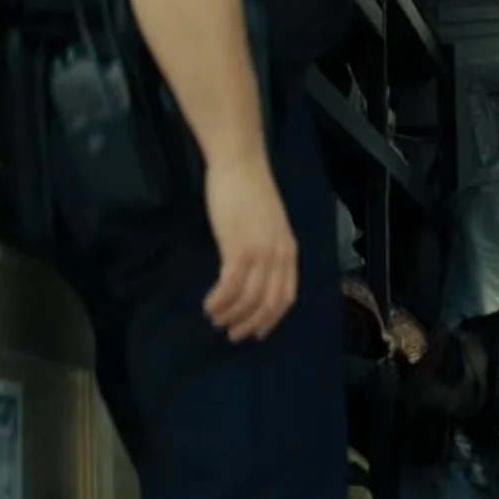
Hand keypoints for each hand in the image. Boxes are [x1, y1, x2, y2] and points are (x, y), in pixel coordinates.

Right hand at [201, 154, 297, 341]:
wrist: (240, 164)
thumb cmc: (249, 189)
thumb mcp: (268, 224)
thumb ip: (267, 247)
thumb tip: (255, 272)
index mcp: (289, 251)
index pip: (286, 296)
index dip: (271, 319)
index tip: (256, 332)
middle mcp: (279, 256)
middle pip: (268, 303)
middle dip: (250, 323)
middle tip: (232, 334)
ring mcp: (260, 252)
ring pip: (249, 298)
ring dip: (232, 314)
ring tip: (216, 319)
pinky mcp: (239, 247)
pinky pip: (231, 286)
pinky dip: (220, 300)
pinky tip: (209, 305)